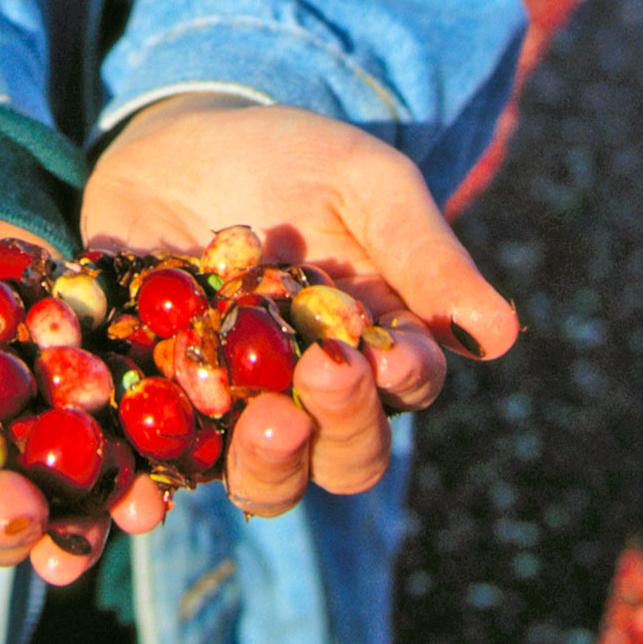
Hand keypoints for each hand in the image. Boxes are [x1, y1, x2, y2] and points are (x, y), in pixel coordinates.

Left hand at [83, 94, 516, 516]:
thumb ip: (424, 255)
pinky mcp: (156, 406)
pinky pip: (157, 464)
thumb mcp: (367, 187)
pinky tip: (140, 501)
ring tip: (255, 422)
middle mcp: (310, 398)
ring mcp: (233, 410)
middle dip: (337, 428)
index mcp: (375, 350)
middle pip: (340, 457)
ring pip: (261, 478)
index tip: (387, 357)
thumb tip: (502, 334)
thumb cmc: (296, 160)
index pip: (405, 390)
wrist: (181, 142)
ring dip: (266, 466)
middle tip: (316, 381)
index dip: (401, 383)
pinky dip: (150, 490)